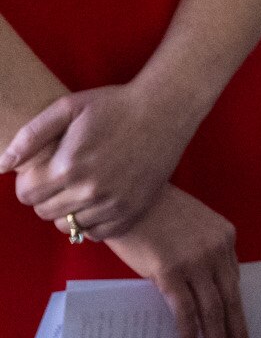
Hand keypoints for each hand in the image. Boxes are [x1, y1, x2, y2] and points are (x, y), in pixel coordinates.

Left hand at [6, 79, 200, 241]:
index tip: (45, 169)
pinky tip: (98, 200)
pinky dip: (92, 222)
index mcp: (68, 166)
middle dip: (46, 195)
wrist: (166, 109)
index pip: (25, 195)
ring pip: (69, 226)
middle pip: (44, 212)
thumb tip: (1, 166)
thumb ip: (29, 136)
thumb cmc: (114, 104)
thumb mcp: (68, 107)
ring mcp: (113, 204)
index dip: (30, 181)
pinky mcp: (133, 211)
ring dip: (68, 210)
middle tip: (64, 176)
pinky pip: (97, 233)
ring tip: (82, 187)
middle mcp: (90, 191)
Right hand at [104, 186, 247, 337]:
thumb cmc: (157, 214)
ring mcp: (195, 261)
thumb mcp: (193, 228)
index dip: (235, 309)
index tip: (238, 329)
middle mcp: (217, 250)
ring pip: (212, 308)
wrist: (127, 200)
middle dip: (237, 331)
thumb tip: (205, 289)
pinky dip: (189, 329)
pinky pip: (185, 308)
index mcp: (226, 238)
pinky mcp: (170, 272)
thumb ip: (204, 254)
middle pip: (231, 299)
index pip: (234, 282)